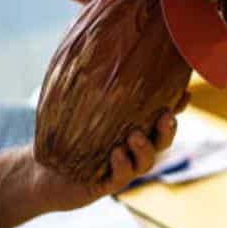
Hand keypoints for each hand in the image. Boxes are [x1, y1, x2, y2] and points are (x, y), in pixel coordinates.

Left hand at [26, 94, 187, 211]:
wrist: (42, 171)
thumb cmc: (59, 133)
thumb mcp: (73, 104)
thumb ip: (88, 79)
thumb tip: (92, 43)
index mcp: (133, 126)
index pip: (161, 114)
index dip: (177, 105)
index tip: (185, 93)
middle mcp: (133, 148)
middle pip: (162, 139)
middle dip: (169, 128)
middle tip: (167, 116)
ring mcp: (123, 167)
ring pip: (146, 160)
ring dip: (144, 148)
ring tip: (134, 135)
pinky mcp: (107, 184)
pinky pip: (122, 177)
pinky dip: (122, 164)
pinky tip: (116, 154)